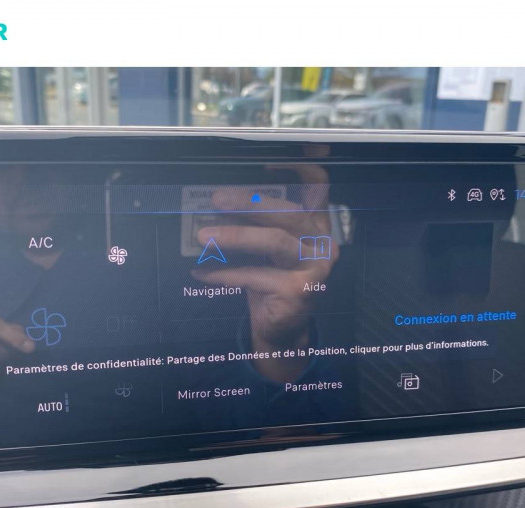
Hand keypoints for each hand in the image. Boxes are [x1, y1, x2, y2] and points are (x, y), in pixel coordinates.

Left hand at [192, 166, 336, 380]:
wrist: (282, 328)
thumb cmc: (270, 281)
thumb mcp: (264, 249)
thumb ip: (253, 225)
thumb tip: (216, 204)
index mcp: (316, 223)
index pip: (317, 184)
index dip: (298, 167)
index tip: (266, 161)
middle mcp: (322, 242)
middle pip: (288, 212)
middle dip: (249, 202)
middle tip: (216, 199)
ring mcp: (316, 267)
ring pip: (274, 242)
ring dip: (234, 237)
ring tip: (202, 236)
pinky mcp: (300, 290)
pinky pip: (256, 276)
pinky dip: (225, 274)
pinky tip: (202, 273)